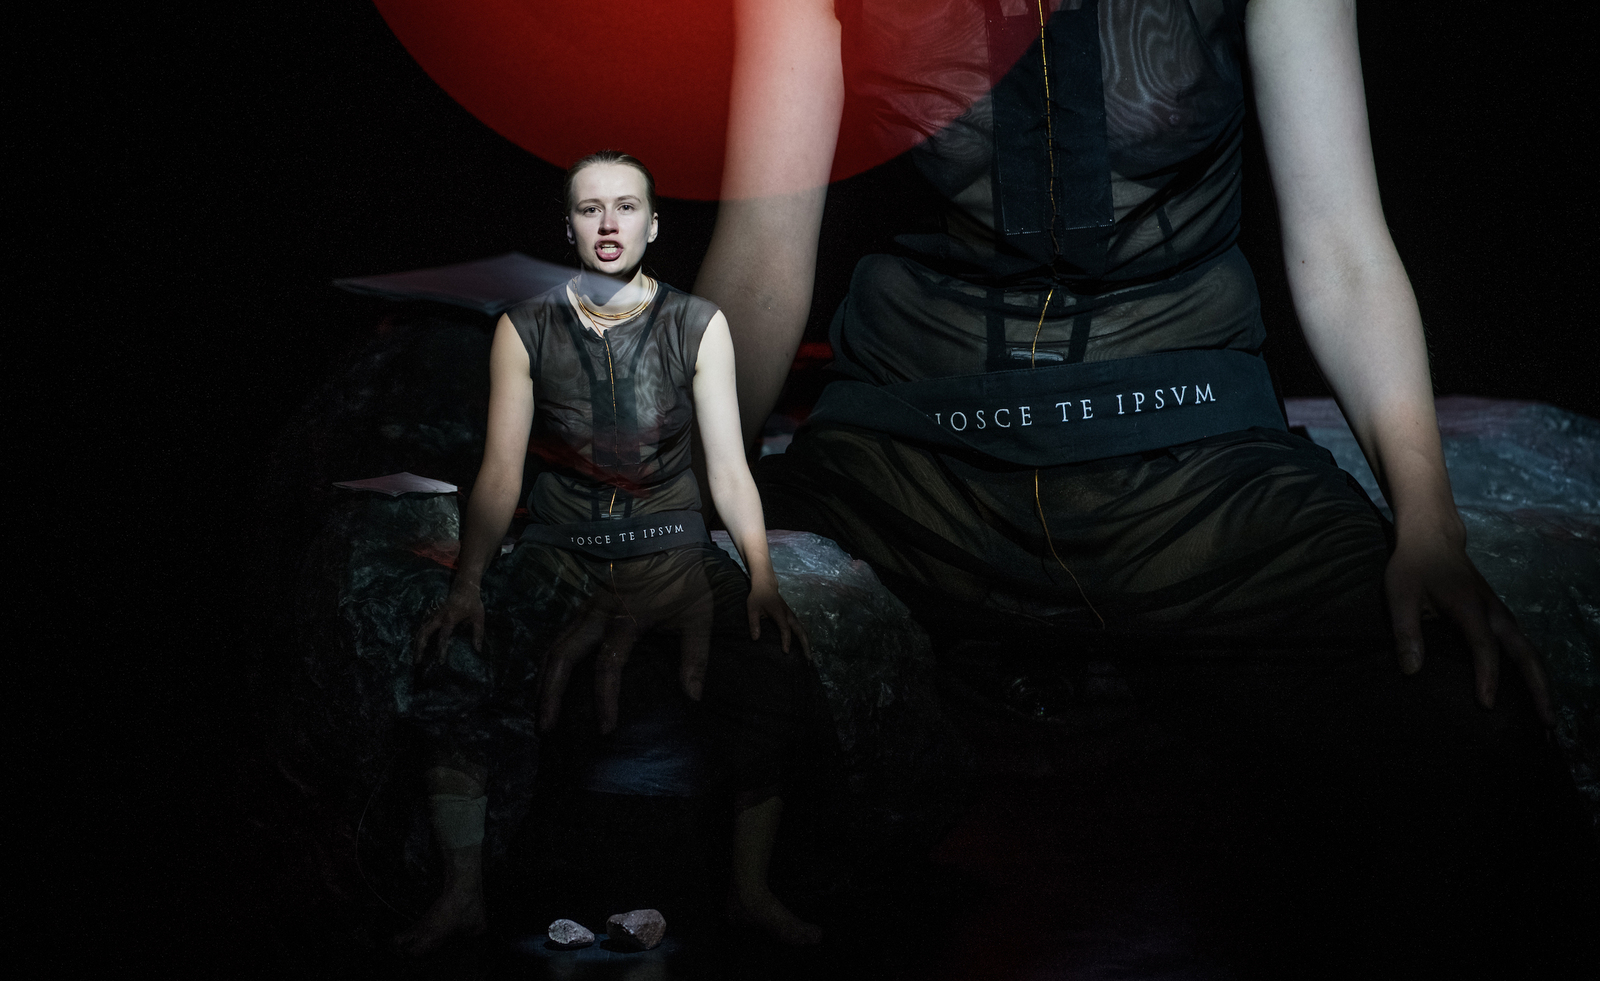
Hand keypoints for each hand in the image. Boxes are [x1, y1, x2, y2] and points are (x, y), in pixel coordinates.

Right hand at [413, 583, 485, 667]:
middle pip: (424, 633)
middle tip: (417, 661)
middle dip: (419, 647)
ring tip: (416, 657)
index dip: (441, 650)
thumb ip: (478, 634)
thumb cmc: (472, 602)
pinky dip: (418, 637)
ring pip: (420, 630)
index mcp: (450, 618)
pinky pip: (422, 627)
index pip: (443, 637)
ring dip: (416, 643)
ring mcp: (433, 615)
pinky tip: (417, 647)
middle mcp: (438, 617)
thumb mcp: (479, 617)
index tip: (440, 662)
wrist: (464, 586)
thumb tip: (478, 650)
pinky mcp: (432, 614)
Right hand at [536, 561, 716, 734]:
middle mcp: (599, 613)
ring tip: (540, 710)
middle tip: (546, 726)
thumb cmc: (685, 575)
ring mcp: (588, 606)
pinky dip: (551, 659)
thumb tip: (693, 697)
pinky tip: (548, 678)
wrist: (666, 532)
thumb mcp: (699, 612)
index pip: (608, 666)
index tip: (605, 729)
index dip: (605, 700)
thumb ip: (695, 655)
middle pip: (564, 656)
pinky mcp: (585, 602)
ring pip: (556, 644)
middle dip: (551, 693)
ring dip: (545, 678)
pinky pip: (561, 633)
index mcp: (626, 618)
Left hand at [746, 577, 810, 659]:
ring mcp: (792, 615)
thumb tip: (755, 639)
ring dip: (806, 643)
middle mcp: (789, 615)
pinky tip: (804, 647)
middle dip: (805, 645)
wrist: (766, 586)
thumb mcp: (752, 609)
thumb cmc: (758, 598)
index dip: (786, 640)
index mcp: (779, 613)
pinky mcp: (792, 617)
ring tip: (808, 657)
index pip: (785, 629)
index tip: (786, 652)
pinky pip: (800, 629)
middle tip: (808, 658)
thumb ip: (754, 623)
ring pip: (803, 630)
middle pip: (801, 631)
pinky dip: (803, 638)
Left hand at [1385, 518, 1552, 725]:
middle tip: (1547, 723)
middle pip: (1525, 653)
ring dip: (1540, 681)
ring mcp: (1501, 612)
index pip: (1484, 647)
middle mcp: (1494, 612)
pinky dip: (1531, 668)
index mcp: (1470, 608)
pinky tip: (1530, 690)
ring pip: (1529, 650)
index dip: (1486, 677)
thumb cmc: (1413, 567)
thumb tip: (1411, 671)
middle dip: (1538, 687)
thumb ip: (1405, 632)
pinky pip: (1522, 645)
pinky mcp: (1500, 615)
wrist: (1432, 536)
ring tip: (1546, 717)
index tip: (1486, 705)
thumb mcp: (1399, 596)